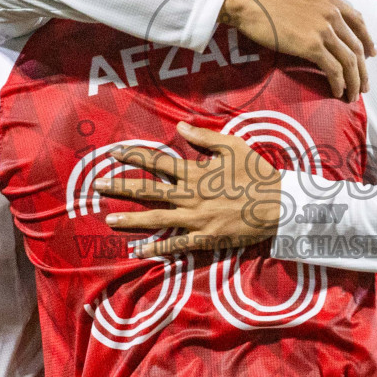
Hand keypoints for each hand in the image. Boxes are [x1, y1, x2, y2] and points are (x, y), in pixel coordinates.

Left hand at [94, 122, 283, 258]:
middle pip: (148, 190)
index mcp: (195, 172)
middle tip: (97, 185)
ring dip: (131, 219)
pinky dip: (157, 247)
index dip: (134, 156)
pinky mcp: (204, 238)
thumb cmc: (257, 173)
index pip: (158, 162)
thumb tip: (179, 126)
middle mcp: (190, 195)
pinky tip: (140, 250)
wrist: (279, 205)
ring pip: (156, 218)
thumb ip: (204, 136)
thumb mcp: (233, 146)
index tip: (114, 153)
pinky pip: (176, 244)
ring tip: (109, 219)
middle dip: (121, 187)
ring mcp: (195, 219)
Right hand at [218, 0, 375, 102]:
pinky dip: (338, 83)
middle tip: (364, 84)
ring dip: (354, 81)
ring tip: (354, 94)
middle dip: (363, 68)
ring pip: (349, 60)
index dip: (367, 40)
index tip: (370, 54)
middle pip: (357, 46)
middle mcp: (333, 13)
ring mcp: (324, 30)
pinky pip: (333, 69)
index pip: (359, 22)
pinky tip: (337, 91)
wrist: (250, 2)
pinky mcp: (312, 46)